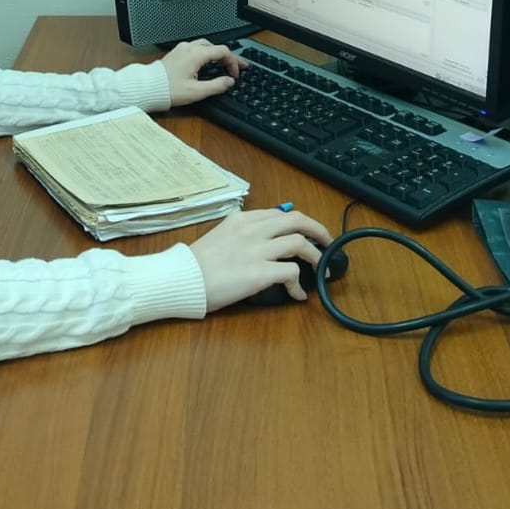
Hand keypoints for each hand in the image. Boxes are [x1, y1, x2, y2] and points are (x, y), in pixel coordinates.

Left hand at [161, 37, 246, 106]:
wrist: (147, 87)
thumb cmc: (168, 89)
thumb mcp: (196, 91)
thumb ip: (216, 86)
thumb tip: (229, 82)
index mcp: (196, 54)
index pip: (223, 51)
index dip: (233, 62)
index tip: (236, 74)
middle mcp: (189, 48)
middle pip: (215, 47)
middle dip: (228, 57)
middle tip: (236, 67)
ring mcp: (182, 49)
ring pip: (206, 46)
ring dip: (217, 55)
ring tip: (224, 65)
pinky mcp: (176, 53)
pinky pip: (196, 49)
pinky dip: (206, 54)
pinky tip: (207, 64)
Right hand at [188, 207, 331, 310]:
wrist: (181, 278)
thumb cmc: (194, 264)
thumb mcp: (219, 237)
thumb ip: (241, 236)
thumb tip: (262, 244)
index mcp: (241, 219)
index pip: (279, 213)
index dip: (299, 223)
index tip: (307, 233)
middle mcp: (252, 230)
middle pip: (297, 220)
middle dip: (319, 231)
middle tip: (328, 244)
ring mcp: (257, 250)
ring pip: (300, 244)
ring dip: (317, 258)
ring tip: (322, 271)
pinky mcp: (259, 272)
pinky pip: (291, 274)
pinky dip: (300, 285)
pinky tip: (298, 295)